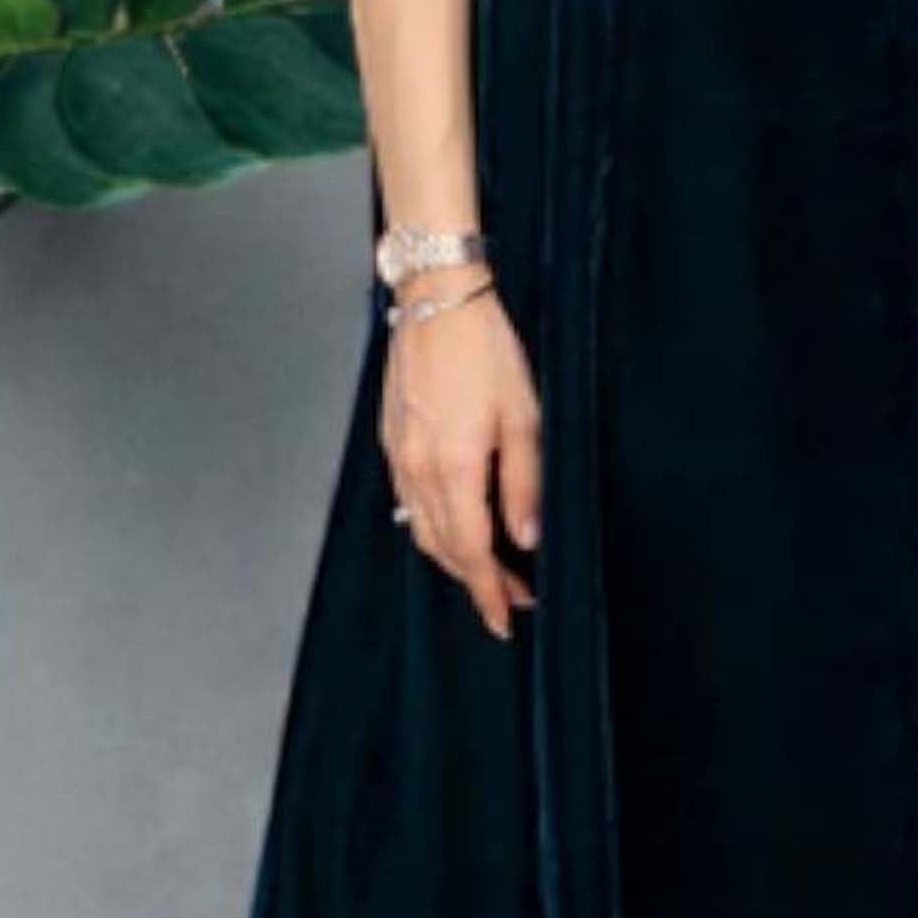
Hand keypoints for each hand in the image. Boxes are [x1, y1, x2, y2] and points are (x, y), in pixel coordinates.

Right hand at [381, 269, 541, 639]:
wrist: (436, 300)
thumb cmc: (485, 350)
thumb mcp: (524, 416)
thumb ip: (524, 484)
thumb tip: (527, 538)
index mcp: (455, 467)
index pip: (473, 551)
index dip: (490, 591)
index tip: (507, 618)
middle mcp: (418, 470)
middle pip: (443, 549)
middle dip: (476, 581)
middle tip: (510, 598)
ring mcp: (399, 456)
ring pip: (420, 530)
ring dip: (452, 558)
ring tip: (486, 570)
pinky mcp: (390, 441)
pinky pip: (406, 502)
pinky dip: (431, 528)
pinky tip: (452, 525)